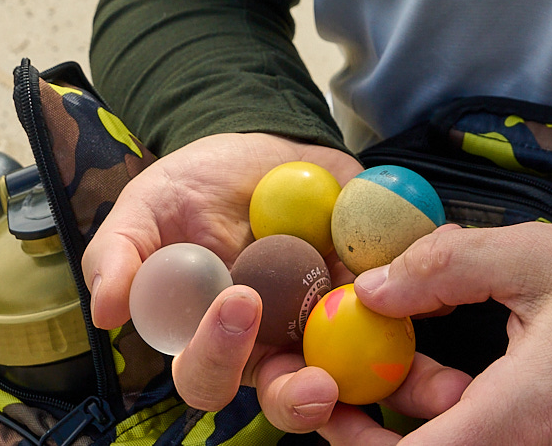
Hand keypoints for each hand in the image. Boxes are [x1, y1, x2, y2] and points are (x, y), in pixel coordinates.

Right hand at [88, 134, 471, 433]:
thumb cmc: (190, 191)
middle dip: (308, 399)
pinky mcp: (378, 295)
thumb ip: (121, 253)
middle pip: (291, 398)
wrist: (256, 153)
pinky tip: (448, 298)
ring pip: (361, 378)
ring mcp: (328, 327)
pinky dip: (430, 313)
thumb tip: (104, 307)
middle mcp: (273, 347)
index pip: (208, 376)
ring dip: (392, 385)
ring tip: (422, 386)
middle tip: (324, 382)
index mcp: (213, 340)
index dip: (220, 354)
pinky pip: (407, 316)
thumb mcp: (145, 208)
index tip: (238, 302)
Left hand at [331, 224, 551, 445]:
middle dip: (383, 414)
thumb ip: (450, 265)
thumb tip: (373, 284)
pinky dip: (478, 417)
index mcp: (521, 421)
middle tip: (360, 359)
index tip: (319, 391)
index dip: (346, 436)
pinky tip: (485, 363)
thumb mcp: (549, 256)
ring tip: (432, 345)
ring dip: (433, 414)